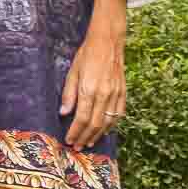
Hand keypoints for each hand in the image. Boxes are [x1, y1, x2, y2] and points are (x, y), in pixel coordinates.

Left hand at [62, 0, 127, 148]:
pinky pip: (119, 113)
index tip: (69, 140)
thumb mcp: (72, 72)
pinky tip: (105, 130)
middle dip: (85, 137)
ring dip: (99, 134)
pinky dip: (112, 125)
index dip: (76, 132)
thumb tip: (64, 113)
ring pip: (108, 121)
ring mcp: (116, 93)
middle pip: (95, 123)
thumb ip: (69, 94)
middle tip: (78, 146)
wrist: (108, 42)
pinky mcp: (123, 91)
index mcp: (90, 89)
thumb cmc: (87, 55)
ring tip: (90, 142)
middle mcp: (105, 93)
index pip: (82, 118)